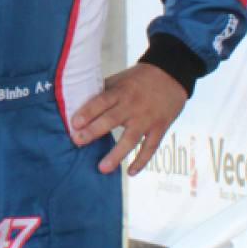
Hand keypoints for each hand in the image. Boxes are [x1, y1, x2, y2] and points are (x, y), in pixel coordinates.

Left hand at [70, 63, 188, 176]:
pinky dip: (142, 161)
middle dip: (93, 131)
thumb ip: (102, 91)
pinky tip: (131, 173)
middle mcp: (132, 106)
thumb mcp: (120, 79)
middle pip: (111, 120)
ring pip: (131, 139)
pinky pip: (150, 147)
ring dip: (116, 155)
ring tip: (102, 168)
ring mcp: (147, 118)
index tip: (74, 123)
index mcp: (120, 91)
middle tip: (78, 142)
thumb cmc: (139, 78)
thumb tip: (77, 101)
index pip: (101, 101)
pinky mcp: (160, 128)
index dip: (88, 112)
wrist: (172, 74)